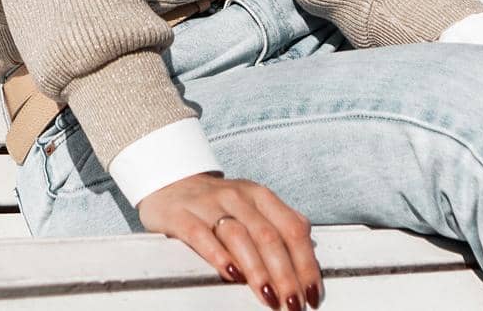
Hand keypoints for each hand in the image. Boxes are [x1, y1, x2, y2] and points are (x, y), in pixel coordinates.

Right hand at [137, 171, 323, 308]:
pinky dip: (218, 256)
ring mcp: (208, 204)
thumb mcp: (251, 206)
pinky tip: (231, 275)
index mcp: (260, 196)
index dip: (306, 263)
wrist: (169, 184)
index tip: (312, 292)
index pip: (292, 229)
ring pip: (239, 237)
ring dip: (257, 270)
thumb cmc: (217, 204)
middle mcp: (238, 197)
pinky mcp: (181, 215)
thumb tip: (310, 254)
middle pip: (269, 236)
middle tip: (292, 303)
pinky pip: (201, 236)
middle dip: (285, 275)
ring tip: (268, 297)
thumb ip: (279, 224)